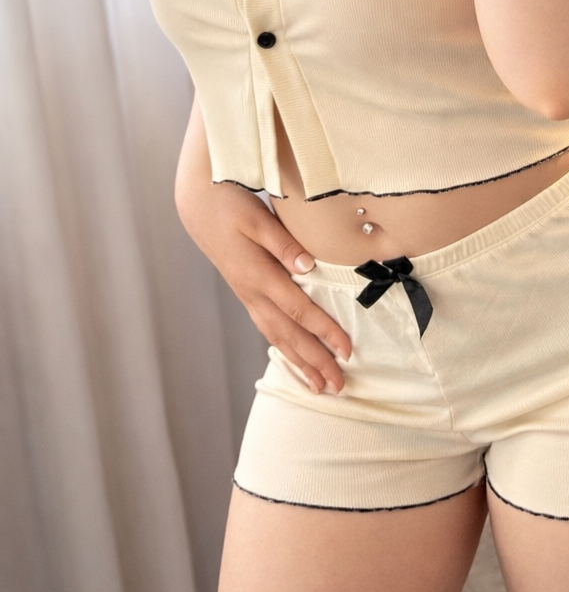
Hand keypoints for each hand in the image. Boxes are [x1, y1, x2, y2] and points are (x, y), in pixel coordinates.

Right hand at [178, 173, 349, 395]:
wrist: (199, 204)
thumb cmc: (230, 204)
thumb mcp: (257, 217)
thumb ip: (283, 243)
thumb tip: (308, 266)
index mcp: (259, 274)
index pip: (298, 310)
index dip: (324, 331)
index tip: (346, 349)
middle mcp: (252, 292)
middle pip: (288, 335)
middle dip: (315, 362)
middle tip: (338, 387)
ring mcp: (247, 295)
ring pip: (276, 337)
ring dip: (299, 363)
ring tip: (320, 386)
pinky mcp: (246, 292)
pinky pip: (267, 328)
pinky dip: (283, 348)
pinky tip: (294, 358)